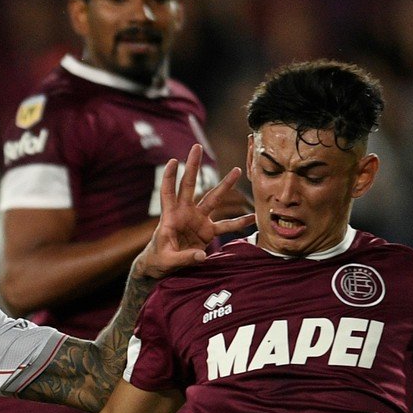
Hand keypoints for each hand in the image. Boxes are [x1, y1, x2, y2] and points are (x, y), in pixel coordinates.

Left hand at [136, 144, 253, 280]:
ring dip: (224, 186)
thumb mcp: (168, 261)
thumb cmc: (159, 260)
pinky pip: (226, 226)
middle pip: (189, 185)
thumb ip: (185, 258)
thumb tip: (202, 256)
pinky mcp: (207, 231)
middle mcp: (185, 213)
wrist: (163, 266)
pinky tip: (253, 217)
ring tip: (237, 171)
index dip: (169, 178)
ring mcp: (198, 220)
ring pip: (212, 199)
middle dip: (192, 166)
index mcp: (170, 217)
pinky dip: (239, 223)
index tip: (172, 161)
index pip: (168, 193)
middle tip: (197, 146)